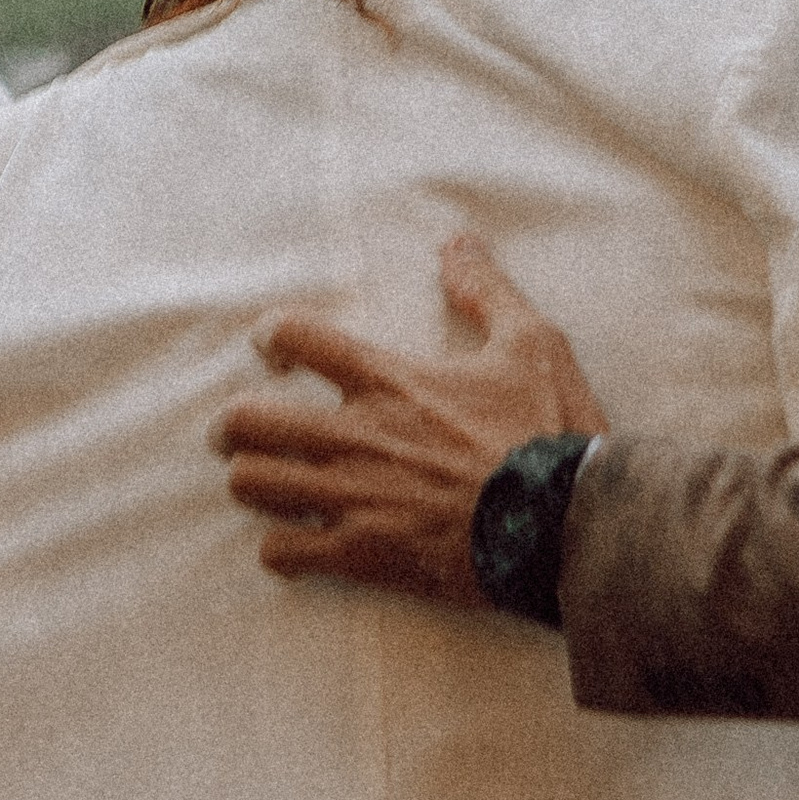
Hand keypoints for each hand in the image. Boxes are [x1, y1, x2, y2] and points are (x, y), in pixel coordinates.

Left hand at [214, 233, 606, 603]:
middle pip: (248, 421)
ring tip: (263, 481)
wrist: (567, 527)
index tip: (273, 348)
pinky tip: (294, 541)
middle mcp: (359, 436)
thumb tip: (457, 245)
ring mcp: (355, 498)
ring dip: (251, 480)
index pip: (297, 337)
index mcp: (390, 381)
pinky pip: (284, 553)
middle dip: (231, 425)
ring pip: (254, 485)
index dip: (271, 335)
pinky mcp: (365, 554)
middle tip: (238, 430)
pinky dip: (280, 546)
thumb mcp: (535, 344)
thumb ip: (487, 291)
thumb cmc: (550, 435)